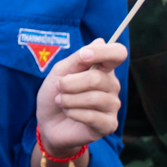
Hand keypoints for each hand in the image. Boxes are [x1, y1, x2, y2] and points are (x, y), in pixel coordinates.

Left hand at [35, 40, 126, 157]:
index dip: (103, 52)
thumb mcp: (60, 71)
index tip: (84, 56)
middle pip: (98, 78)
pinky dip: (74, 113)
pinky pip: (93, 117)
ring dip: (69, 100)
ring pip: (94, 98)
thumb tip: (100, 41)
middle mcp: (112, 85)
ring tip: (61, 101)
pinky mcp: (109, 125)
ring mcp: (112, 105)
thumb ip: (78, 58)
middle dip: (70, 83)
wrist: (48, 122)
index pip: (118, 53)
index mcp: (103, 68)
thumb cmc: (55, 93)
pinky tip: (69, 113)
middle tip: (59, 88)